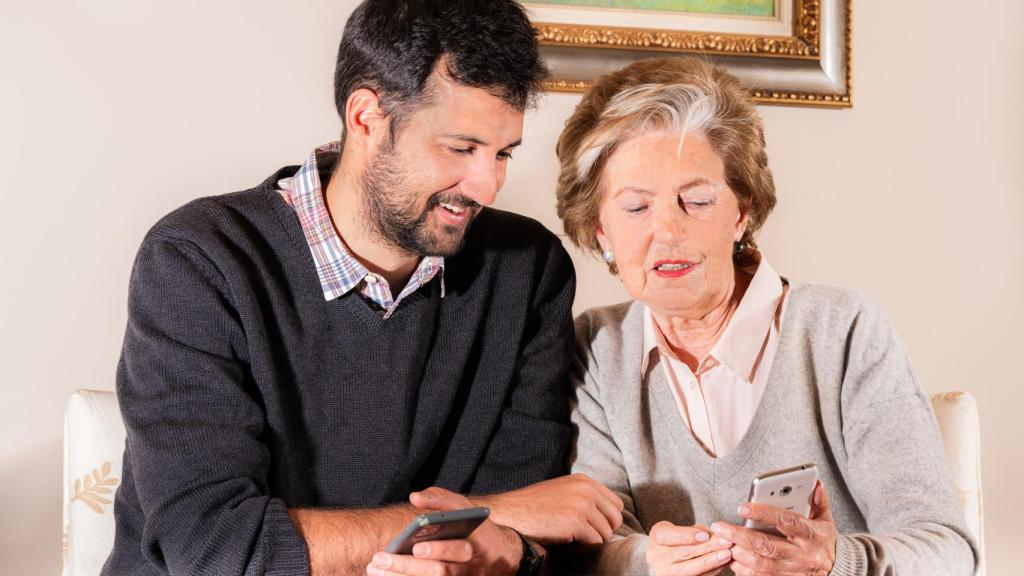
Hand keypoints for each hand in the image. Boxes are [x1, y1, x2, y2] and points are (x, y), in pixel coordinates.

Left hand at [367, 487, 519, 575]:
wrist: (498, 557)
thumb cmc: (475, 529)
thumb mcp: (464, 508)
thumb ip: (440, 500)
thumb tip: (415, 497)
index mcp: (474, 545)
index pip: (456, 548)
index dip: (437, 549)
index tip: (416, 546)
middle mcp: (467, 568)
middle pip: (438, 571)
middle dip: (407, 566)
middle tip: (379, 559)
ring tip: (373, 569)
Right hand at [474, 473, 623, 545]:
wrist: (511, 513)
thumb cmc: (534, 506)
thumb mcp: (563, 491)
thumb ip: (584, 496)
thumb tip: (606, 516)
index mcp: (584, 481)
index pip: (616, 504)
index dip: (606, 519)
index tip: (590, 527)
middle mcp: (586, 490)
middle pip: (615, 519)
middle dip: (602, 532)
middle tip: (583, 537)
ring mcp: (582, 505)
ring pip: (606, 533)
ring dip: (592, 542)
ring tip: (573, 541)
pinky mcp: (576, 522)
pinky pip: (596, 543)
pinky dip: (584, 549)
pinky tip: (569, 546)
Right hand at [645, 521, 733, 575]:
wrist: (666, 556)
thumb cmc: (677, 538)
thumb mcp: (681, 527)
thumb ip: (697, 530)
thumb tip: (717, 535)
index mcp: (656, 537)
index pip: (667, 536)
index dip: (687, 536)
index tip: (705, 535)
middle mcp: (656, 556)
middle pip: (682, 553)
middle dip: (707, 548)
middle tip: (726, 542)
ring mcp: (665, 572)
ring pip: (690, 569)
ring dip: (711, 561)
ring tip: (727, 554)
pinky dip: (712, 571)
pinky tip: (723, 563)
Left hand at [710, 481, 836, 575]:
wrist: (838, 570)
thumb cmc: (824, 541)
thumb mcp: (826, 520)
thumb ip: (819, 502)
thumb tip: (816, 484)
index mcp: (811, 534)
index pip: (785, 521)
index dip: (763, 513)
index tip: (743, 507)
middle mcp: (800, 554)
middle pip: (766, 545)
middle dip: (740, 536)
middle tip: (719, 527)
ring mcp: (792, 570)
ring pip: (760, 563)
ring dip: (738, 553)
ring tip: (721, 541)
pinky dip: (743, 569)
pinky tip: (731, 558)